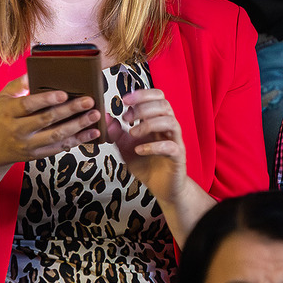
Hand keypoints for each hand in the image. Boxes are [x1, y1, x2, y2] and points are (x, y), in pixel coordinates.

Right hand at [0, 76, 101, 165]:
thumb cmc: (1, 116)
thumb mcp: (4, 96)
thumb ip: (20, 84)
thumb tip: (37, 70)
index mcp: (8, 111)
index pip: (28, 105)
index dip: (46, 99)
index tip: (64, 93)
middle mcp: (17, 130)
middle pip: (46, 120)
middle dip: (70, 110)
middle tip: (89, 101)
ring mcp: (27, 144)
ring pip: (56, 136)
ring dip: (78, 126)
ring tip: (95, 115)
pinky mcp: (36, 155)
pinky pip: (59, 148)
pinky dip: (78, 140)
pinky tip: (92, 133)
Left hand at [107, 88, 187, 203]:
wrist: (161, 187)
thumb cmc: (146, 165)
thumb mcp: (125, 147)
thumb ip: (116, 132)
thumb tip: (105, 116)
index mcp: (157, 120)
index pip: (157, 97)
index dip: (142, 94)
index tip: (124, 100)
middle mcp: (168, 127)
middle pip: (164, 105)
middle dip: (143, 107)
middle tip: (126, 118)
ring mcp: (175, 141)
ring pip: (169, 121)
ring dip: (148, 124)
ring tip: (132, 133)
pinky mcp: (178, 156)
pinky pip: (170, 146)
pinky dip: (153, 146)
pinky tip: (139, 150)